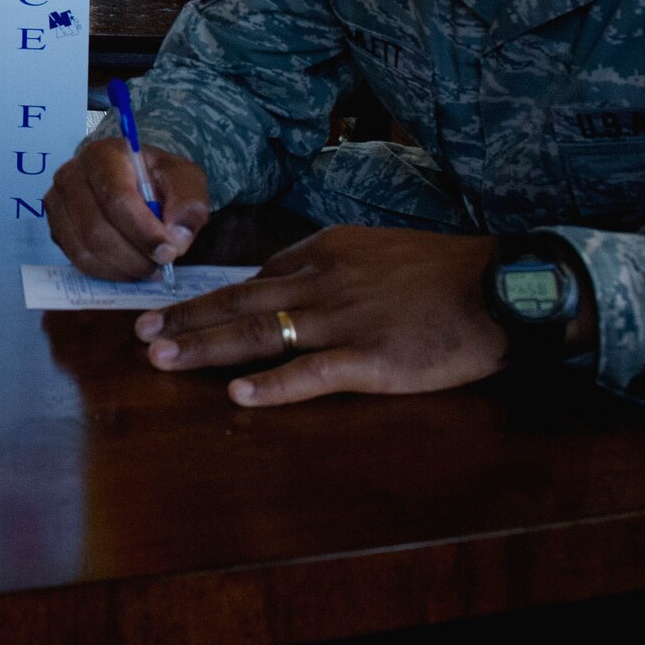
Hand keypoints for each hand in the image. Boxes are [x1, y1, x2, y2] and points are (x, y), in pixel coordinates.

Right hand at [45, 138, 210, 280]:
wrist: (134, 181)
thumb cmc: (157, 179)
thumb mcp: (185, 180)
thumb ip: (188, 204)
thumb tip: (176, 237)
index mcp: (102, 155)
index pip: (116, 198)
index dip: (142, 231)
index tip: (168, 252)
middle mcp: (71, 175)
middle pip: (96, 229)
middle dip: (133, 256)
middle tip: (160, 266)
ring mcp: (57, 203)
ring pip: (84, 249)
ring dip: (121, 268)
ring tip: (147, 269)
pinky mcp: (56, 228)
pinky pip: (76, 260)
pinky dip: (106, 272)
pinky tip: (128, 267)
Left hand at [133, 226, 511, 405]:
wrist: (505, 287)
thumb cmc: (444, 273)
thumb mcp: (376, 249)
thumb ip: (328, 263)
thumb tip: (280, 278)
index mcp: (326, 252)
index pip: (255, 278)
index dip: (209, 298)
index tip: (170, 311)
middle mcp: (325, 282)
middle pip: (241, 303)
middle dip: (187, 320)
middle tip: (140, 336)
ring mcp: (347, 320)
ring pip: (262, 333)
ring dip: (206, 347)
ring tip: (162, 359)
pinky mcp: (373, 358)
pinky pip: (313, 373)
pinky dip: (273, 385)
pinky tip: (239, 394)